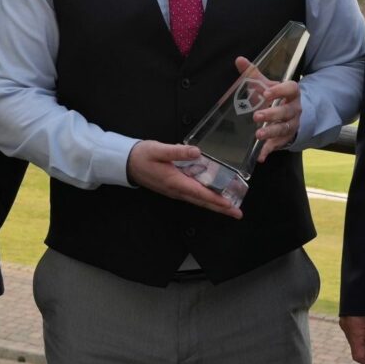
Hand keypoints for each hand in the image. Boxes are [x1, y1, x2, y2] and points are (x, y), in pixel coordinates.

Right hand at [127, 141, 242, 218]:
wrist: (126, 163)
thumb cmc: (142, 155)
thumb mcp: (158, 149)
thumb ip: (177, 151)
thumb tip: (196, 152)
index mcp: (174, 181)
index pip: (199, 192)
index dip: (215, 198)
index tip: (229, 204)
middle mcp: (176, 190)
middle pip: (202, 201)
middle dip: (220, 208)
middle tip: (237, 214)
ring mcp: (175, 191)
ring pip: (198, 200)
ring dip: (214, 205)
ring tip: (230, 208)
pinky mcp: (174, 188)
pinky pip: (193, 196)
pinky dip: (205, 199)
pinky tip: (213, 198)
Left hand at [235, 56, 301, 163]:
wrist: (292, 115)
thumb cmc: (276, 98)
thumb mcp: (267, 85)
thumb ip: (253, 74)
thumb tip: (239, 60)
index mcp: (291, 94)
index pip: (290, 89)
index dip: (280, 91)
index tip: (266, 93)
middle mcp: (294, 110)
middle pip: (286, 112)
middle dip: (272, 115)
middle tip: (257, 116)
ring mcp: (292, 125)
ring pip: (284, 129)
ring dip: (271, 132)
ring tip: (258, 135)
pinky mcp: (286, 138)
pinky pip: (278, 145)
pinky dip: (269, 150)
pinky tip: (260, 156)